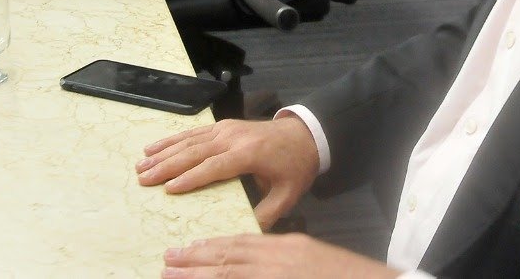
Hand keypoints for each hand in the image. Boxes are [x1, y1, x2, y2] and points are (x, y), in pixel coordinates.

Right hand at [137, 117, 318, 229]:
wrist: (306, 134)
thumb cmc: (295, 166)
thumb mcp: (288, 194)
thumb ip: (268, 213)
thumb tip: (248, 232)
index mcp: (248, 154)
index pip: (214, 167)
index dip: (190, 178)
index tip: (168, 189)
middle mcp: (233, 138)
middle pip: (194, 152)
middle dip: (166, 166)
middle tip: (143, 178)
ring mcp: (226, 129)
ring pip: (189, 140)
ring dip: (163, 152)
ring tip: (141, 164)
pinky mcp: (223, 126)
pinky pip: (193, 132)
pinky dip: (171, 140)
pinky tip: (154, 146)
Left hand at [162, 233, 399, 278]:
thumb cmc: (351, 277)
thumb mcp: (313, 261)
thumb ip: (285, 263)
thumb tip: (259, 265)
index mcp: (290, 247)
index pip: (243, 244)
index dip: (214, 247)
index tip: (190, 249)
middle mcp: (282, 259)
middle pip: (231, 258)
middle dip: (197, 259)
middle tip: (168, 261)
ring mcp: (281, 274)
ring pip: (231, 273)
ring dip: (199, 275)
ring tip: (172, 274)